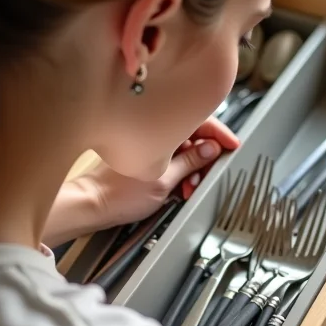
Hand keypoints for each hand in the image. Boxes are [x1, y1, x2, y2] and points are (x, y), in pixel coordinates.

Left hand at [75, 117, 238, 228]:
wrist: (93, 203)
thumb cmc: (121, 193)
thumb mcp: (165, 180)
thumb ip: (192, 161)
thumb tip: (213, 148)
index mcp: (160, 132)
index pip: (200, 122)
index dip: (220, 134)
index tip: (232, 146)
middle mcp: (156, 132)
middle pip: (194, 135)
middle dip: (206, 157)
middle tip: (210, 175)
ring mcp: (150, 143)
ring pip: (184, 148)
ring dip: (194, 167)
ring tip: (190, 187)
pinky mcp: (146, 154)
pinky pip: (172, 156)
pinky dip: (181, 171)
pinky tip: (181, 187)